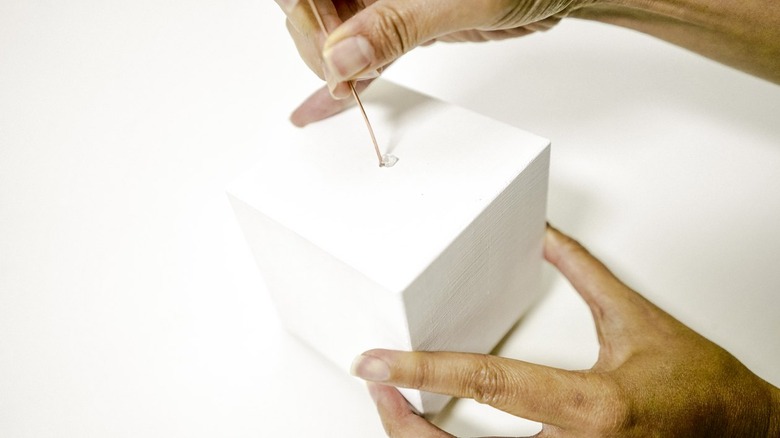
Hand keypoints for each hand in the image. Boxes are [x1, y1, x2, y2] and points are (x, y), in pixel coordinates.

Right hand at [274, 0, 589, 125]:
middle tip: (340, 79)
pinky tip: (323, 103)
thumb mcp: (462, 0)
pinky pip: (360, 49)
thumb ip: (397, 25)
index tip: (329, 56)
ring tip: (339, 93)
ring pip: (330, 32)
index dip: (308, 18)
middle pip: (309, 8)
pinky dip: (346, 77)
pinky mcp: (398, 21)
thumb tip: (342, 54)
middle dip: (317, 45)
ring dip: (327, 66)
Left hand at [351, 225, 779, 436]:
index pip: (487, 383)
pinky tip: (441, 434)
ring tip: (400, 407)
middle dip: (403, 424)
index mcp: (591, 409)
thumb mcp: (637, 320)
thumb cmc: (703, 392)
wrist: (744, 434)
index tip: (378, 362)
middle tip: (376, 387)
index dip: (422, 370)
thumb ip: (585, 272)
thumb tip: (547, 236)